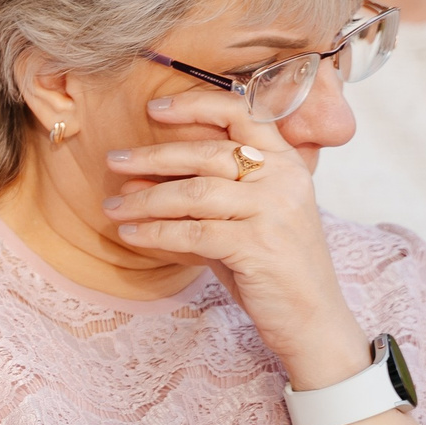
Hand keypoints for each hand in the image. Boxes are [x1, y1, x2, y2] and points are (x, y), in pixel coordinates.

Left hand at [101, 91, 371, 390]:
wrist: (312, 319)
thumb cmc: (271, 268)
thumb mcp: (243, 221)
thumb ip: (203, 196)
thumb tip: (139, 178)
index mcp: (286, 162)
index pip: (242, 112)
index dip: (196, 105)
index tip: (154, 108)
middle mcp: (284, 179)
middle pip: (207, 153)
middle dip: (153, 156)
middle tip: (114, 160)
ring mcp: (274, 211)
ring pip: (195, 192)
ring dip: (146, 198)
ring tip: (113, 205)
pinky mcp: (259, 246)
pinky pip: (193, 232)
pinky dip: (156, 232)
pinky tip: (132, 234)